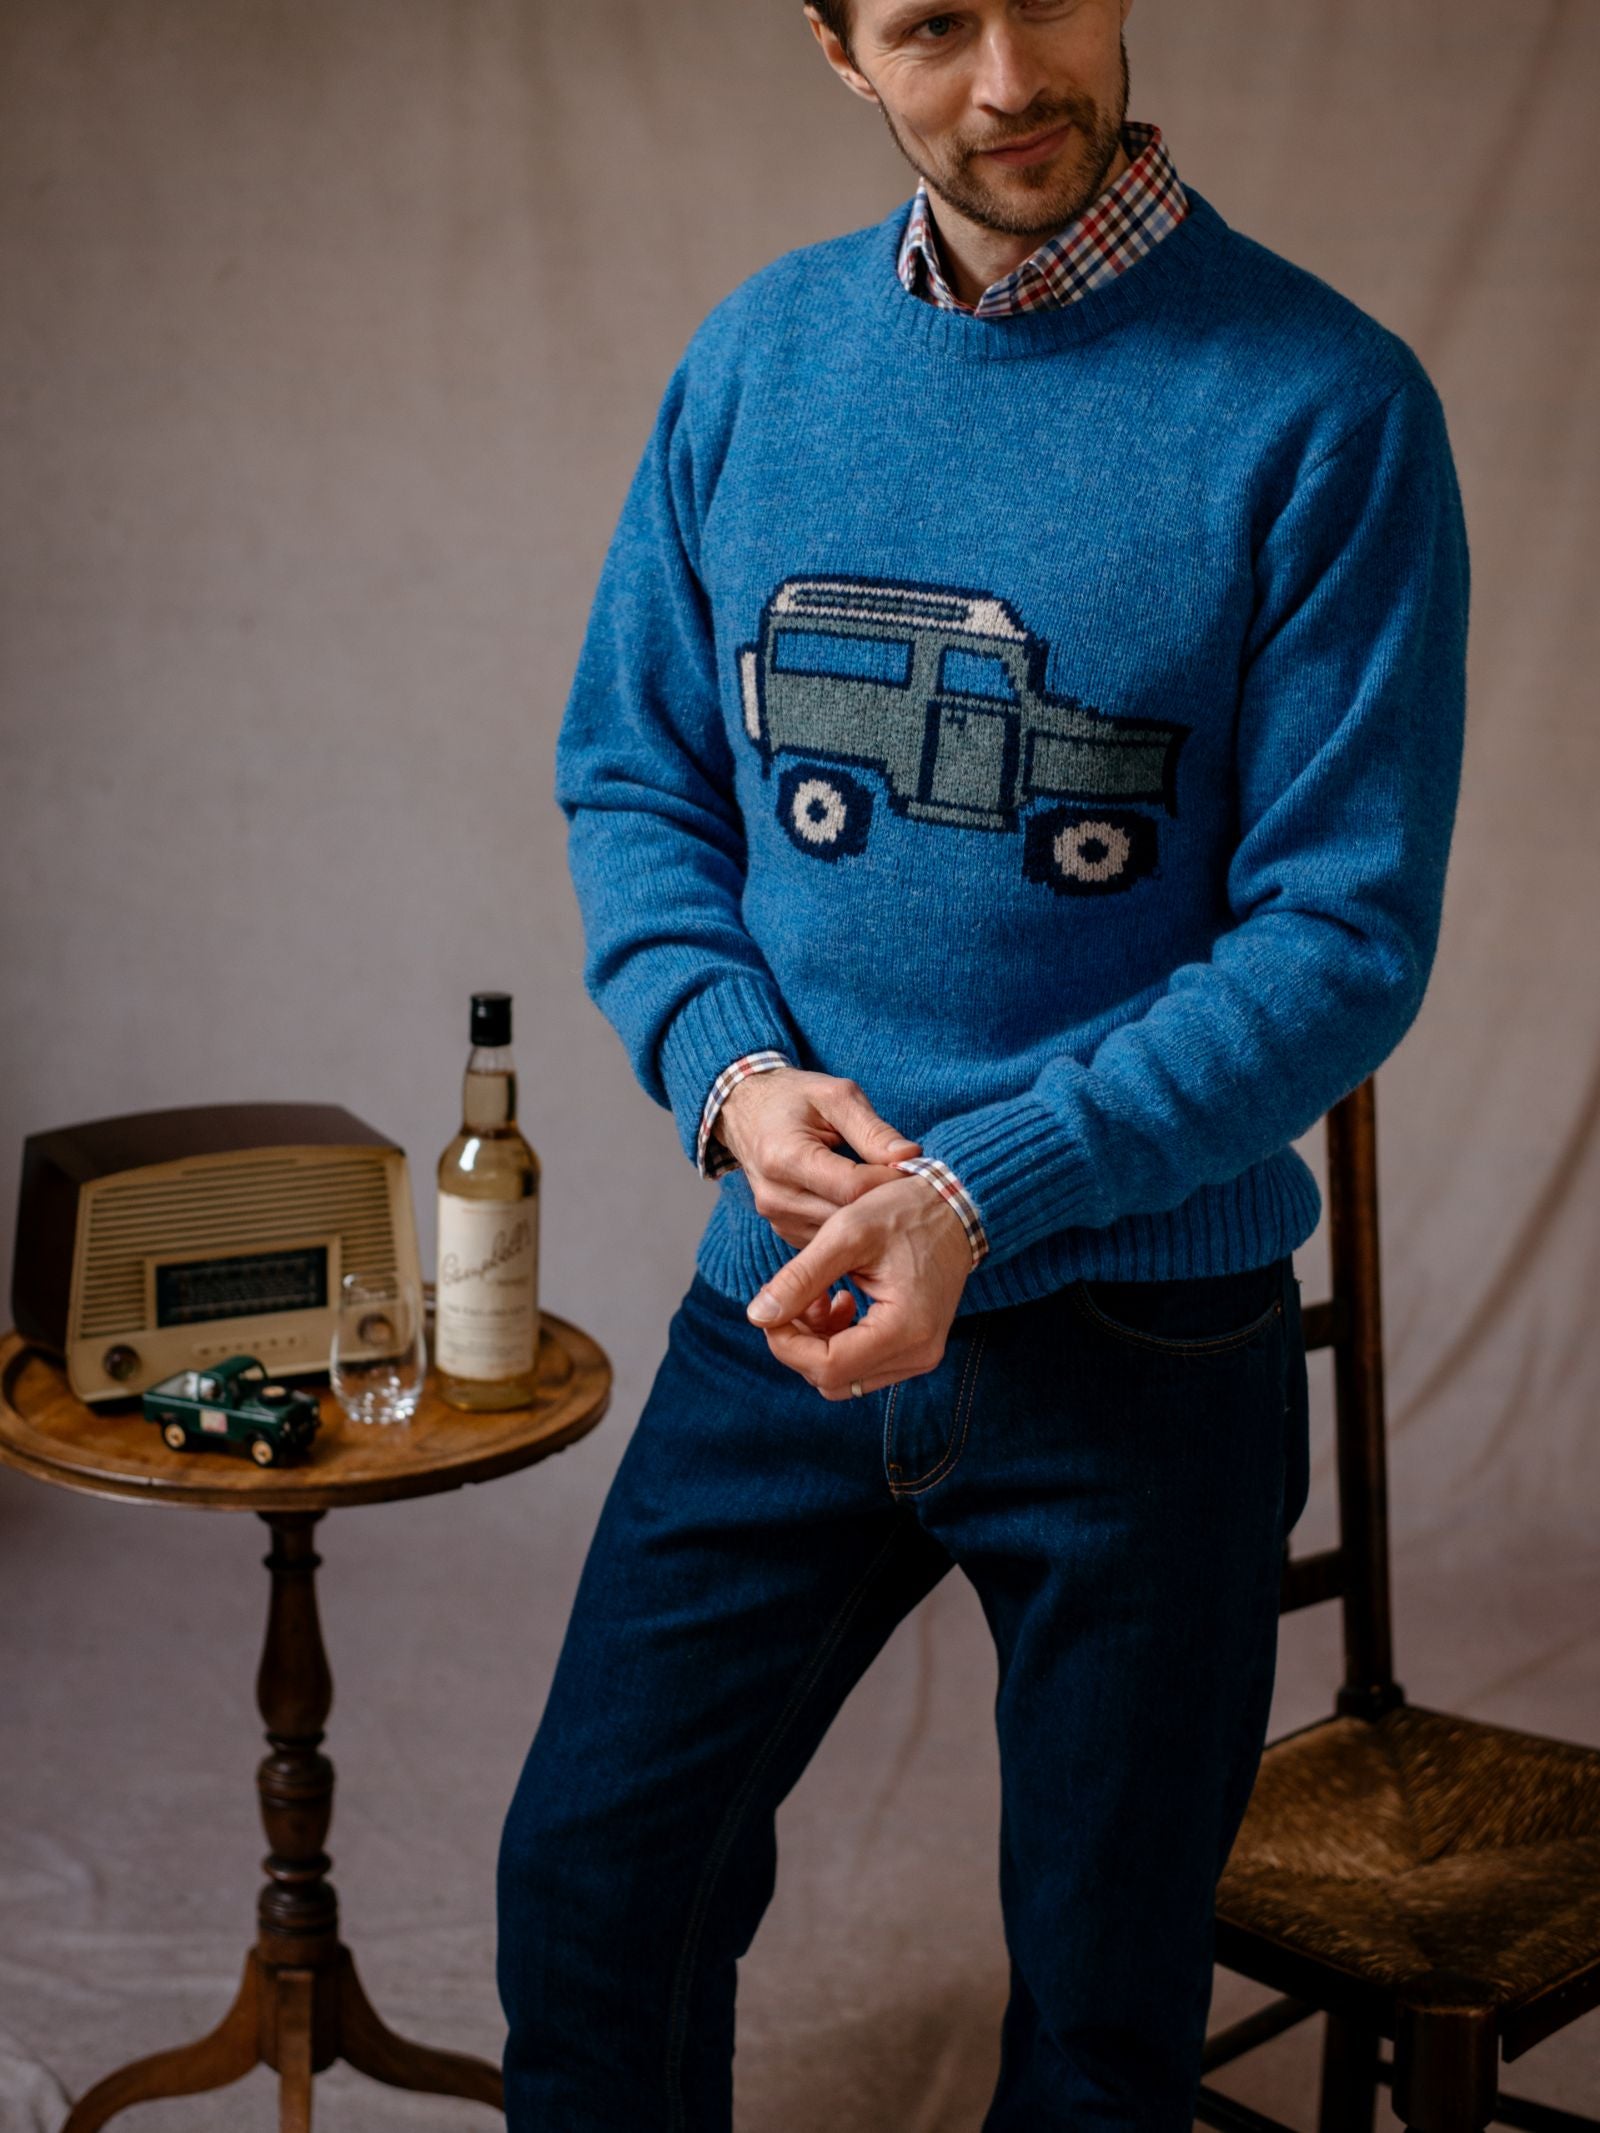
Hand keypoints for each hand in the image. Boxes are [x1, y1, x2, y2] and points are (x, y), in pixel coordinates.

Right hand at [714, 1068, 922, 1250]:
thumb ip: (872, 1129)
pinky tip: (865, 1204)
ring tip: (890, 1193)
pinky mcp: (783, 1229)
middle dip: (884, 1202)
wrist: (745, 1111)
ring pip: (840, 1234)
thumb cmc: (793, 1098)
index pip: (852, 1187)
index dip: (890, 1180)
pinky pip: (829, 1238)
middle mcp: (776, 1196)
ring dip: (869, 1218)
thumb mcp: (835, 1096)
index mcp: (785, 1158)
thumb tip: (910, 1156)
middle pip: (847, 1217)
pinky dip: (850, 1225)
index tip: (913, 1167)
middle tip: (912, 1184)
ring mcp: (777, 1218)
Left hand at [745, 1174, 974, 1397]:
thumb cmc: (904, 1213)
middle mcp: (918, 1354)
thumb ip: (800, 1278)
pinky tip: (837, 1301)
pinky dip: (837, 1340)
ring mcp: (920, 1356)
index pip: (826, 1367)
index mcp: (905, 1329)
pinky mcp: (914, 1349)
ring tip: (818, 1295)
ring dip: (817, 1343)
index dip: (786, 1345)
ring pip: (844, 1377)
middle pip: (832, 1380)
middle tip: (792, 1299)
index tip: (770, 1308)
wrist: (955, 1207)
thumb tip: (758, 1316)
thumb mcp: (846, 1234)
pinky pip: (862, 1365)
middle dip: (799, 1344)